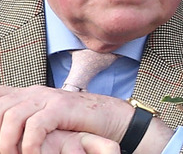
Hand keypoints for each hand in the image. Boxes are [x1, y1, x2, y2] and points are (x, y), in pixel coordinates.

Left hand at [0, 85, 129, 153]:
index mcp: (28, 94)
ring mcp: (49, 98)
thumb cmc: (79, 124)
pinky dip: (30, 145)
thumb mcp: (47, 121)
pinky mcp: (62, 107)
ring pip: (12, 117)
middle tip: (3, 153)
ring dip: (7, 142)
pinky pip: (36, 126)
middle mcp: (35, 92)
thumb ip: (26, 122)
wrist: (113, 118)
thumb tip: (6, 135)